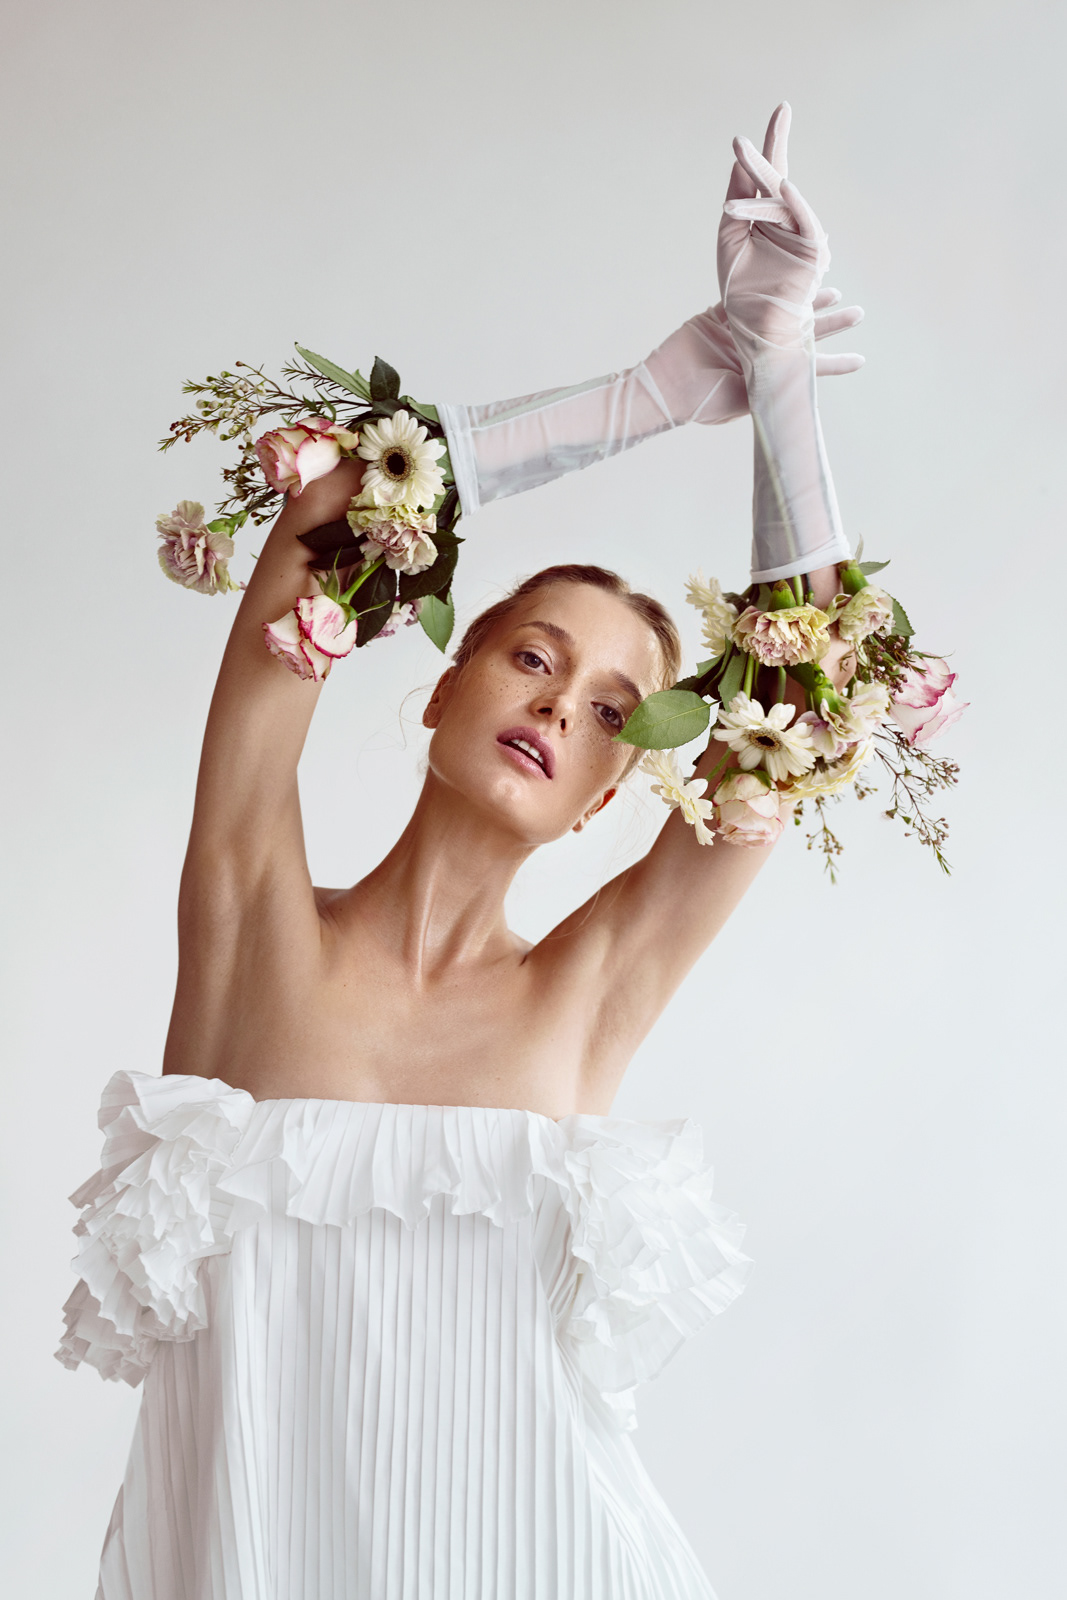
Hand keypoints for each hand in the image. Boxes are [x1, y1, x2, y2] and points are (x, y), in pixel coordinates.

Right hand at [646, 287, 862, 426]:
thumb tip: (797, 396)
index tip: (860, 360)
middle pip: (803, 336)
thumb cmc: (700, 402)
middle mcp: (761, 353)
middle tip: (857, 313)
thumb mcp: (739, 402)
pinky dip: (768, 282)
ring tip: (835, 290)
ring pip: (783, 312)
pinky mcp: (723, 314)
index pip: (809, 370)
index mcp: (768, 375)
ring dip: (808, 302)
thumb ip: (766, 392)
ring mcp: (743, 332)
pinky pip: (749, 294)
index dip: (835, 364)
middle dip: (831, 325)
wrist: (665, 385)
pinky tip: (790, 274)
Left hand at [717, 102, 839, 356]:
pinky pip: (805, 220)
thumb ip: (737, 200)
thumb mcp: (730, 239)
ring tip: (739, 175)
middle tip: (759, 126)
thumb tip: (741, 161)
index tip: (782, 109)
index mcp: (766, 217)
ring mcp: (802, 234)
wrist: (756, 328)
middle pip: (776, 178)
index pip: (766, 175)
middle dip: (768, 150)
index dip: (769, 144)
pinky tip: (782, 185)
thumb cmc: (742, 290)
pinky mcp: (814, 250)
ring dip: (758, 189)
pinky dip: (795, 203)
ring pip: (781, 200)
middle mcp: (786, 220)